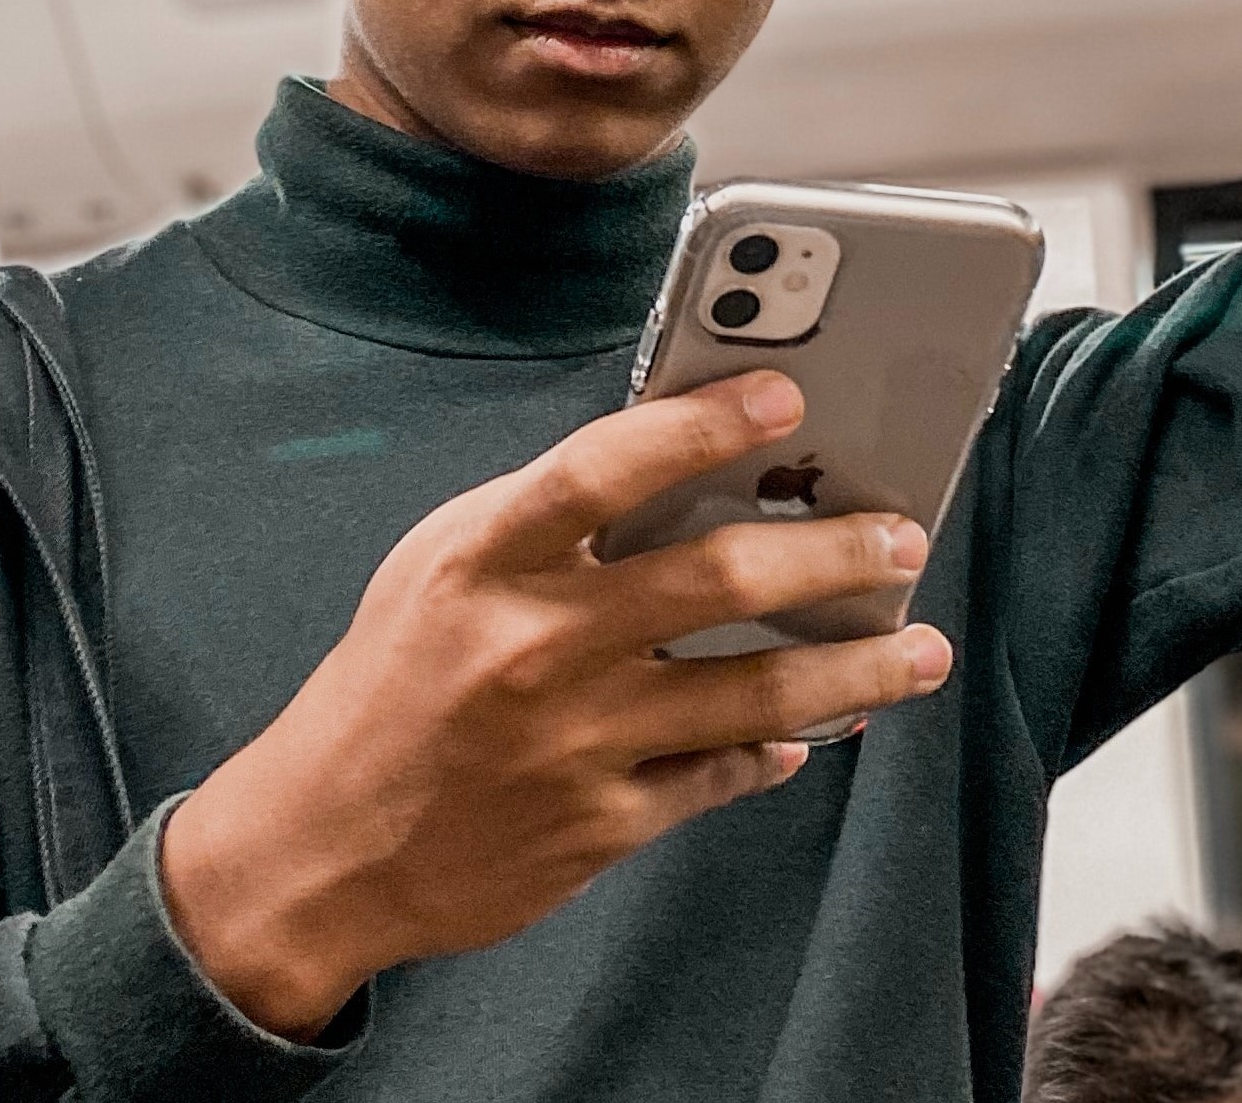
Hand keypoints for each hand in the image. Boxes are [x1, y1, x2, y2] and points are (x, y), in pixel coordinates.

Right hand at [160, 371, 952, 1039]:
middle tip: (898, 534)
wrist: (323, 845)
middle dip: (832, 551)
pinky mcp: (603, 825)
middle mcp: (536, 645)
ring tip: (918, 647)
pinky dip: (777, 747)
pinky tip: (814, 730)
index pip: (609, 465)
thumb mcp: (441, 568)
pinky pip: (722, 773)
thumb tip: (687, 466)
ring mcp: (576, 742)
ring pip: (753, 690)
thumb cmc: (392, 683)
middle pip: (716, 578)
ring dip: (855, 666)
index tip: (786, 395)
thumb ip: (548, 518)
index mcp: (485, 559)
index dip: (704, 421)